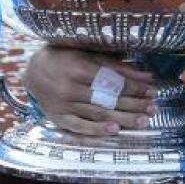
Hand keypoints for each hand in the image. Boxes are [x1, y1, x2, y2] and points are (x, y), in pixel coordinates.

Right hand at [22, 48, 156, 136]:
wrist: (31, 70)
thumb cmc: (64, 57)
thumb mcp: (88, 53)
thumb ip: (115, 64)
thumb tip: (145, 75)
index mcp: (78, 68)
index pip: (112, 81)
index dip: (134, 87)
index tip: (151, 90)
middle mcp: (70, 87)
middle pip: (108, 99)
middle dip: (133, 104)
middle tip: (152, 108)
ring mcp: (63, 105)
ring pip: (98, 113)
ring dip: (123, 118)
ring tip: (143, 121)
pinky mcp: (58, 117)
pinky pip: (79, 126)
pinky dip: (97, 129)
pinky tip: (114, 130)